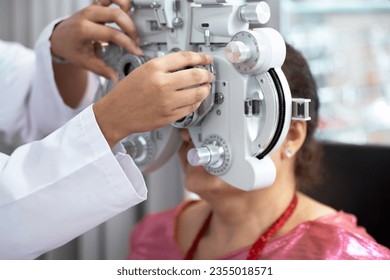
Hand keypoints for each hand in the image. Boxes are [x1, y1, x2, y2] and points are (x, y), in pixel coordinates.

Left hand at [50, 0, 141, 81]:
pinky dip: (122, 2)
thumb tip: (118, 79)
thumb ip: (103, 70)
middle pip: (117, 15)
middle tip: (136, 41)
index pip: (112, 33)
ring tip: (131, 29)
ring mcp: (93, 7)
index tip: (137, 51)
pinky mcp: (96, 3)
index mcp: (84, 29)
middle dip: (131, 29)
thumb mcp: (85, 62)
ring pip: (117, 2)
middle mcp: (88, 15)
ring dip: (129, 16)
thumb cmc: (71, 48)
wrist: (60, 37)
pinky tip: (127, 13)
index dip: (127, 43)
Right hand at [93, 51, 214, 147]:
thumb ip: (164, 66)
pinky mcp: (169, 116)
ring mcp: (167, 102)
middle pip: (196, 75)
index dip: (200, 57)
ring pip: (198, 93)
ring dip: (206, 89)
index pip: (185, 58)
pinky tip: (196, 99)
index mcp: (154, 68)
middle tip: (209, 74)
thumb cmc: (127, 92)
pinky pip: (191, 108)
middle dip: (207, 74)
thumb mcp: (143, 70)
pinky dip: (197, 102)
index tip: (206, 58)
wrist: (116, 113)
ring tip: (205, 87)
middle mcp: (162, 84)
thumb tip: (188, 64)